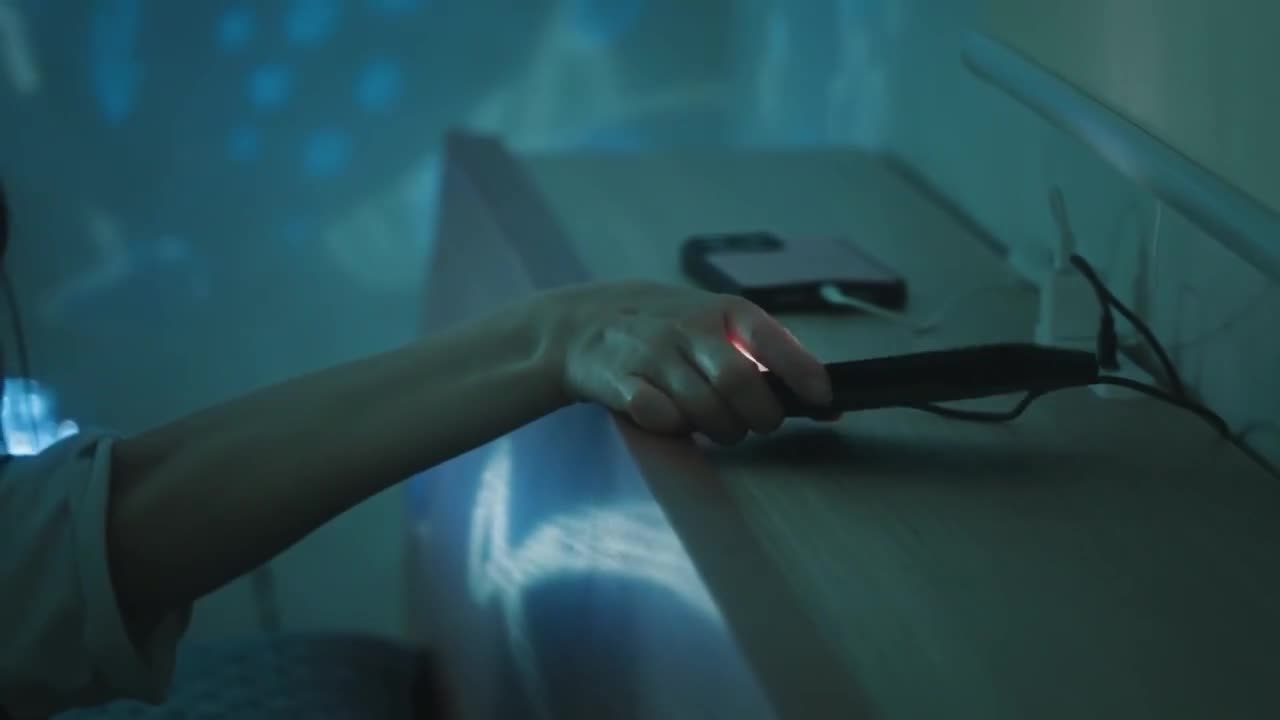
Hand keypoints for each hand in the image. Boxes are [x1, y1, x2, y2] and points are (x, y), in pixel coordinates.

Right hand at [537, 281, 833, 443]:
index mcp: (722, 310)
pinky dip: (674, 427)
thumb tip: (829, 403)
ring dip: (721, 429)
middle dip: (758, 417)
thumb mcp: (717, 325)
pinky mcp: (620, 380)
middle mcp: (688, 326)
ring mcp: (652, 353)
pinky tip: (675, 419)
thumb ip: (767, 356)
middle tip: (758, 425)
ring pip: (702, 407)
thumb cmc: (670, 328)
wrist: (586, 323)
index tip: (822, 399)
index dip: (802, 371)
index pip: (770, 339)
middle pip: (739, 383)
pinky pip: (659, 417)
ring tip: (720, 427)